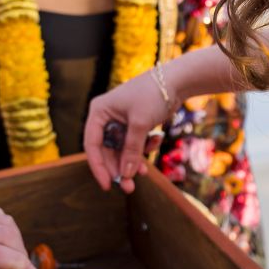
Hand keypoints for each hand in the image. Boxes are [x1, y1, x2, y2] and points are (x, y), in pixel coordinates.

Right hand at [83, 71, 169, 192]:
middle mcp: (106, 117)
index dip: (98, 167)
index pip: (92, 145)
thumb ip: (131, 151)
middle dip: (119, 168)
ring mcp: (120, 121)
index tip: (107, 185)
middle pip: (107, 151)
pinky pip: (134, 144)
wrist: (176, 80)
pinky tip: (155, 141)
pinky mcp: (134, 124)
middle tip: (129, 187)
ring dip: (132, 162)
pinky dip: (143, 148)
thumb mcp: (139, 124)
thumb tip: (125, 175)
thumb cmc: (152, 95)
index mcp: (99, 112)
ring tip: (143, 173)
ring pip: (122, 150)